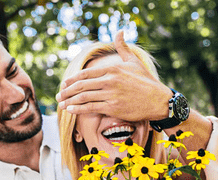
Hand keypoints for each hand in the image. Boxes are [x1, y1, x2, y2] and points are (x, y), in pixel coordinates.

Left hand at [55, 31, 172, 121]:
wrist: (159, 100)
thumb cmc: (145, 81)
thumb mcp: (133, 61)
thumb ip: (122, 47)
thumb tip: (119, 31)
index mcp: (112, 69)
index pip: (85, 74)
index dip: (72, 80)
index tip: (63, 84)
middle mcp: (110, 81)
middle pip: (81, 86)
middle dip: (67, 91)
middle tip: (58, 96)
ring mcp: (111, 95)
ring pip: (83, 97)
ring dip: (69, 101)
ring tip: (61, 104)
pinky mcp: (113, 108)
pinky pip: (91, 108)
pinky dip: (78, 109)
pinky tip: (71, 110)